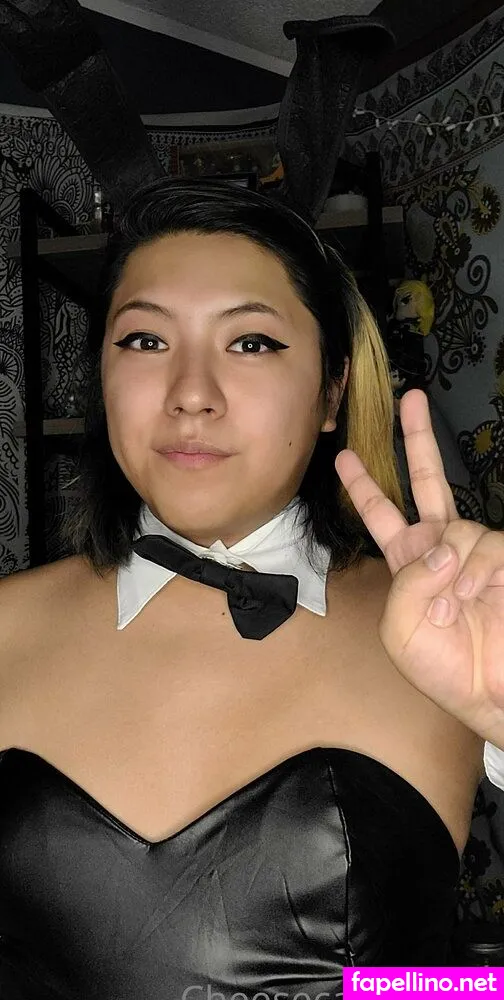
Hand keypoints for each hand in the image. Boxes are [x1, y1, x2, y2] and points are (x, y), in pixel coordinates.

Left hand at [335, 388, 503, 748]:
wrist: (489, 693)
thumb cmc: (442, 668)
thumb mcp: (400, 628)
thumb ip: (408, 583)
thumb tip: (441, 546)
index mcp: (409, 562)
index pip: (383, 514)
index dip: (365, 487)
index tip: (347, 457)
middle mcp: (442, 548)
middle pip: (428, 481)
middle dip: (418, 440)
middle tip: (413, 400)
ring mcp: (476, 551)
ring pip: (458, 529)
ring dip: (451, 571)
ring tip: (454, 609)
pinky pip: (488, 547)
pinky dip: (476, 573)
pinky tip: (474, 597)